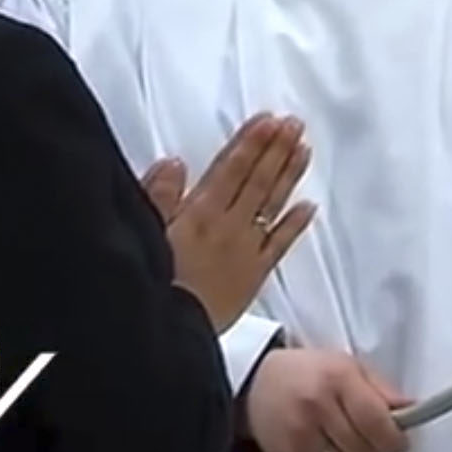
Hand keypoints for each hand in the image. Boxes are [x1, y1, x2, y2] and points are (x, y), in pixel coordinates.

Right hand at [142, 113, 316, 331]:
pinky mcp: (254, 274)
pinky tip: (309, 206)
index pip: (231, 169)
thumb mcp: (141, 234)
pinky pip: (279, 245)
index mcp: (199, 213)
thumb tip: (174, 162)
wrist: (166, 331)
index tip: (269, 120)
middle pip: (257, 181)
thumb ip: (157, 197)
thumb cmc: (150, 283)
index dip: (251, 143)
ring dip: (288, 175)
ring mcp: (245, 249)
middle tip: (295, 125)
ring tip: (304, 149)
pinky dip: (295, 224)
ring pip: (272, 204)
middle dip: (276, 150)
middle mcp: (228, 226)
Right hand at [244, 348, 411, 451]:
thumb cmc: (308, 371)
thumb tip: (411, 409)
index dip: (395, 437)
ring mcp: (299, 432)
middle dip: (380, 450)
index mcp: (338, 377)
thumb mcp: (349, 365)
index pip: (376, 419)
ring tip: (354, 443)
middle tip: (380, 442)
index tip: (402, 441)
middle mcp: (317, 405)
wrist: (257, 381)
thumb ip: (382, 388)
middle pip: (364, 446)